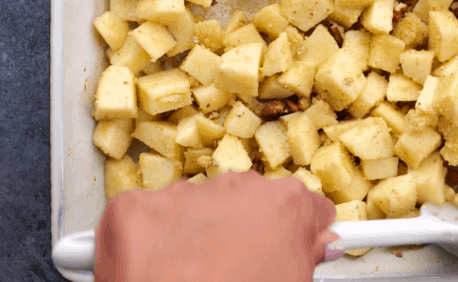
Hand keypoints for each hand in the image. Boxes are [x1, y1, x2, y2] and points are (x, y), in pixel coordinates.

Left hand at [94, 170, 338, 281]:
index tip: (291, 243)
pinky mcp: (138, 204)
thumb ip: (308, 254)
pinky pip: (150, 214)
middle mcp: (237, 185)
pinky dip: (153, 238)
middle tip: (236, 270)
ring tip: (194, 274)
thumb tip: (319, 242)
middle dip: (244, 229)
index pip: (306, 206)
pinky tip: (160, 266)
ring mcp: (185, 192)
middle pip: (249, 202)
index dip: (300, 229)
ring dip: (198, 232)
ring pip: (199, 206)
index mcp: (286, 202)